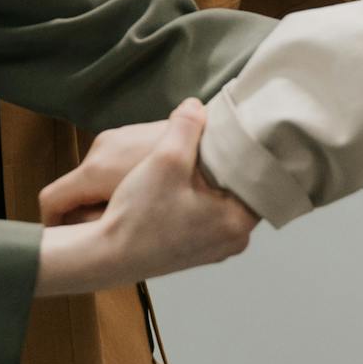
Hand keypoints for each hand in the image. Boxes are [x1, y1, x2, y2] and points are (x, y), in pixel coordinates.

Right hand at [34, 101, 258, 295]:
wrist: (104, 257)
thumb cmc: (138, 216)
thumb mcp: (164, 160)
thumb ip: (186, 126)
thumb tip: (197, 105)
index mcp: (238, 222)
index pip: (258, 176)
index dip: (244, 150)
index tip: (233, 131)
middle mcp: (233, 240)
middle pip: (237, 188)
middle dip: (222, 164)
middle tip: (210, 140)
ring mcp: (213, 248)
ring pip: (219, 200)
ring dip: (206, 180)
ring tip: (192, 159)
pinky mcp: (193, 250)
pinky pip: (204, 214)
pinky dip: (194, 197)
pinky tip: (177, 185)